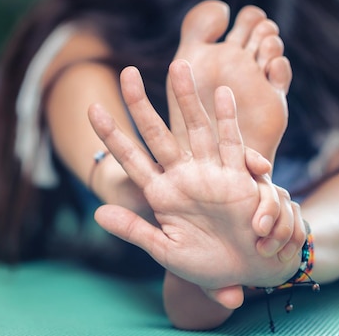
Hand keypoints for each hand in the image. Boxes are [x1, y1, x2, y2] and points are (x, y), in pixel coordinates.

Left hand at [88, 61, 302, 298]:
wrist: (246, 272)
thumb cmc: (206, 266)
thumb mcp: (166, 251)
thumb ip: (135, 231)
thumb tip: (98, 214)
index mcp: (161, 194)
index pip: (131, 158)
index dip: (112, 134)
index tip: (93, 109)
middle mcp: (183, 177)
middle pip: (158, 133)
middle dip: (142, 104)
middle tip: (127, 73)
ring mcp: (210, 173)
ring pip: (196, 128)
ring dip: (186, 99)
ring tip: (178, 65)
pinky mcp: (238, 178)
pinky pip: (233, 144)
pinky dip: (228, 120)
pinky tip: (223, 94)